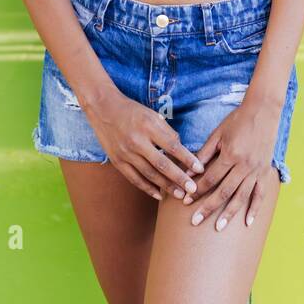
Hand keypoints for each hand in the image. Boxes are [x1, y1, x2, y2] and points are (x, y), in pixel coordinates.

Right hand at [87, 88, 204, 201]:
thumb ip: (167, 132)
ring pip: (149, 174)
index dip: (188, 159)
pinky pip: (134, 178)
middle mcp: (137, 141)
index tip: (200, 169)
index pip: (173, 146)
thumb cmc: (132, 110)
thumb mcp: (152, 115)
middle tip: (193, 189)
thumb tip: (181, 150)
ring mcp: (125, 153)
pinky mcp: (117, 161)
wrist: (103, 108)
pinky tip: (158, 195)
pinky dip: (147, 188)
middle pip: (162, 164)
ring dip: (166, 186)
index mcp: (148, 127)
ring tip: (180, 194)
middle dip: (179, 178)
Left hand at [181, 97, 281, 229]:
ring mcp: (256, 170)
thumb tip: (188, 171)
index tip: (185, 201)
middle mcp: (244, 165)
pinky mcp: (265, 171)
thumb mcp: (218, 133)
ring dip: (229, 213)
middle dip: (208, 207)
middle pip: (223, 192)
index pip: (210, 178)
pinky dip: (254, 209)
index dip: (196, 190)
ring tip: (218, 227)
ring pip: (241, 197)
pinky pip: (260, 194)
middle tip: (195, 221)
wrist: (263, 111)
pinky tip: (247, 222)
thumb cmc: (238, 120)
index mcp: (230, 155)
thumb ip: (203, 153)